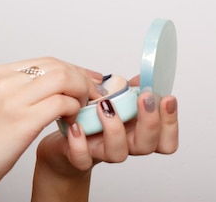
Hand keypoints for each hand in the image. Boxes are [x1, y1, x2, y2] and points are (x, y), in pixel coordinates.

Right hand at [0, 57, 103, 200]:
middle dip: (83, 80)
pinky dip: (74, 110)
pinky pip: (62, 103)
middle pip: (58, 66)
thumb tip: (54, 86)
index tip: (88, 81)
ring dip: (81, 93)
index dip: (74, 70)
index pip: (47, 61)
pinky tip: (72, 122)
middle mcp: (5, 81)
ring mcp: (13, 99)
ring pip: (64, 80)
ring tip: (82, 109)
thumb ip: (20, 91)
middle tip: (94, 96)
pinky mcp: (23, 120)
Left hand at [37, 75, 178, 176]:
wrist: (65, 138)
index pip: (166, 140)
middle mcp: (123, 145)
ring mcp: (101, 152)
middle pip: (147, 146)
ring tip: (105, 105)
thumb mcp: (114, 99)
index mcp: (136, 133)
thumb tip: (143, 78)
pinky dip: (79, 143)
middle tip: (143, 98)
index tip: (166, 98)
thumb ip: (129, 90)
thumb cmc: (92, 118)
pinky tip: (77, 126)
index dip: (170, 123)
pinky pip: (82, 158)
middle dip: (149, 122)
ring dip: (114, 128)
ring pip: (117, 154)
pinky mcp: (79, 156)